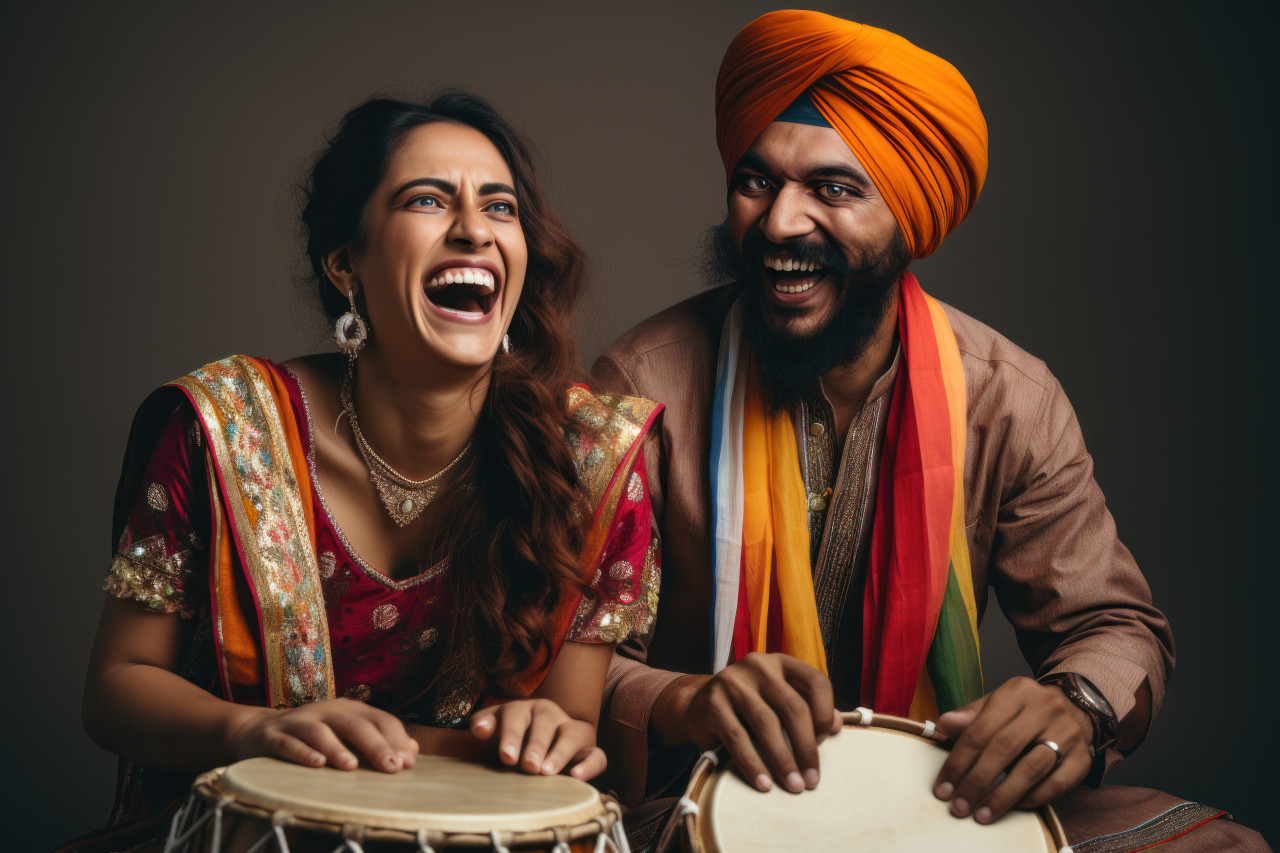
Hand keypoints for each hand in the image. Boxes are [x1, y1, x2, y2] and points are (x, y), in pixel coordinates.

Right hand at [227, 698, 418, 771]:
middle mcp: (326, 711)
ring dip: (337, 748)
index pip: (378, 719)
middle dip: (375, 745)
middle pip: (354, 724)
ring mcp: (299, 722)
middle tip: (391, 767)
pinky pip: (288, 744)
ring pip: (321, 732)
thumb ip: (379, 740)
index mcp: (349, 709)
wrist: (259, 731)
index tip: (407, 763)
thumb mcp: (348, 734)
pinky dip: (302, 753)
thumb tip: (413, 751)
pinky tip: (316, 764)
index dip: (395, 739)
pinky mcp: (274, 737)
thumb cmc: (313, 736)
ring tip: (352, 767)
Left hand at [468, 698, 605, 780]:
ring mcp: (571, 730)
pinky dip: (589, 765)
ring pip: (571, 736)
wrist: (544, 741)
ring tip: (547, 772)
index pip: (516, 714)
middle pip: (544, 724)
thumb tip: (479, 729)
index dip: (511, 734)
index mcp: (524, 709)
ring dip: (560, 753)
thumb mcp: (496, 729)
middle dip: (535, 745)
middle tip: (528, 767)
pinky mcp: (589, 749)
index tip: (506, 757)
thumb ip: (484, 725)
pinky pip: (596, 755)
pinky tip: (577, 776)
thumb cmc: (513, 738)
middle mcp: (549, 715)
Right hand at [671, 652, 841, 793]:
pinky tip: (764, 783)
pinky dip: (753, 764)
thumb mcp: (779, 701)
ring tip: (793, 785)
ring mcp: (733, 682)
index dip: (824, 714)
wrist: (699, 704)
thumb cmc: (749, 706)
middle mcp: (758, 666)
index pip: (816, 682)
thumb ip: (808, 709)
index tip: (823, 742)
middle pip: (793, 707)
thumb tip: (836, 725)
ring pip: (766, 724)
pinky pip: (737, 738)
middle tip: (811, 780)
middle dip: (807, 748)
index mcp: (781, 662)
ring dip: (783, 760)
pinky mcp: (713, 702)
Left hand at [933, 676, 1092, 823]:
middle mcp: (1044, 708)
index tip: (943, 786)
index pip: (980, 729)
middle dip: (977, 781)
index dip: (959, 761)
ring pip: (1031, 768)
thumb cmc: (1025, 710)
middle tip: (959, 805)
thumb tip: (942, 725)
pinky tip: (1013, 807)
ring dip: (1003, 795)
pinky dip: (1033, 798)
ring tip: (982, 813)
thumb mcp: (997, 703)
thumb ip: (970, 715)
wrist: (1076, 707)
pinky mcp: (1083, 756)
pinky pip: (1057, 784)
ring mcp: (1068, 732)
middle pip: (1004, 748)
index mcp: (1016, 691)